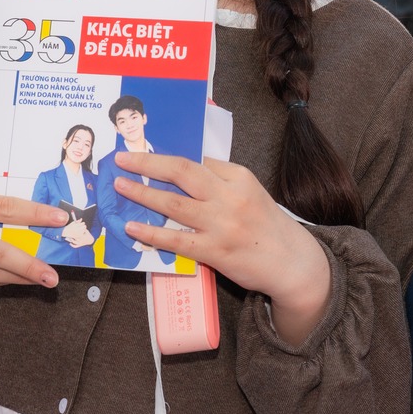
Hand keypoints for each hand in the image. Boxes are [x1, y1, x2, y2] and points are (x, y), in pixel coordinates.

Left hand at [60, 218, 92, 248]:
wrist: (91, 240)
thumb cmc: (88, 235)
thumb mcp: (86, 230)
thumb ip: (82, 224)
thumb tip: (81, 219)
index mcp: (81, 235)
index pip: (75, 233)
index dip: (71, 232)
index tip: (69, 230)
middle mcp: (80, 239)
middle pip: (73, 237)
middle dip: (70, 236)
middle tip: (67, 234)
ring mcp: (79, 243)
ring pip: (73, 242)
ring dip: (70, 240)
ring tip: (68, 238)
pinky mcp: (79, 245)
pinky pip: (75, 246)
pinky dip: (72, 245)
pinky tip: (70, 243)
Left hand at [110, 152, 331, 325]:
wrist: (291, 263)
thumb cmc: (267, 226)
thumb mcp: (250, 192)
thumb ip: (221, 179)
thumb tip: (182, 168)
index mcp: (239, 177)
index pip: (198, 159)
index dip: (167, 154)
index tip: (143, 150)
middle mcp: (229, 196)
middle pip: (182, 171)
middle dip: (147, 162)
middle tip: (122, 158)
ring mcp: (221, 224)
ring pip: (173, 203)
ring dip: (142, 193)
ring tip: (120, 185)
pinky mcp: (214, 251)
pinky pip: (175, 239)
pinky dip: (151, 232)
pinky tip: (132, 227)